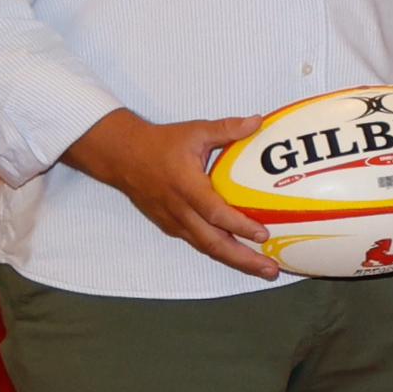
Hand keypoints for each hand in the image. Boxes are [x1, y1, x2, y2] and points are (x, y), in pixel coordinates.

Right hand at [63, 109, 287, 278]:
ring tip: (263, 270)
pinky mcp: (170, 226)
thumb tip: (257, 121)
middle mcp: (179, 210)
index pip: (215, 213)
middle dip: (243, 259)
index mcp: (186, 187)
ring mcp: (174, 222)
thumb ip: (227, 128)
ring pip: (206, 248)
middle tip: (271, 269)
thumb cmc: (160, 144)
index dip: (239, 226)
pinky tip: (241, 256)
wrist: (121, 156)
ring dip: (235, 261)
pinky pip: (198, 243)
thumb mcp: (195, 131)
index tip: (263, 235)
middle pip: (213, 243)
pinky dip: (220, 252)